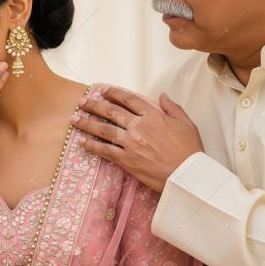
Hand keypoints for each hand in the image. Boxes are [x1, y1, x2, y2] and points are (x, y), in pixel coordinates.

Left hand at [71, 87, 203, 191]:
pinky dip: (92, 146)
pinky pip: (105, 150)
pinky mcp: (127, 160)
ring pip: (104, 129)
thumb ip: (173, 107)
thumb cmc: (190, 150)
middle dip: (94, 105)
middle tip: (81, 101)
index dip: (113, 93)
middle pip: (111, 111)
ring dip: (87, 123)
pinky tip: (82, 142)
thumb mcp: (186, 124)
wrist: (187, 175)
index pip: (128, 99)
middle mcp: (139, 126)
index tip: (102, 90)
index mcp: (153, 115)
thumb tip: (162, 95)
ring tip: (74, 119)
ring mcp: (131, 143)